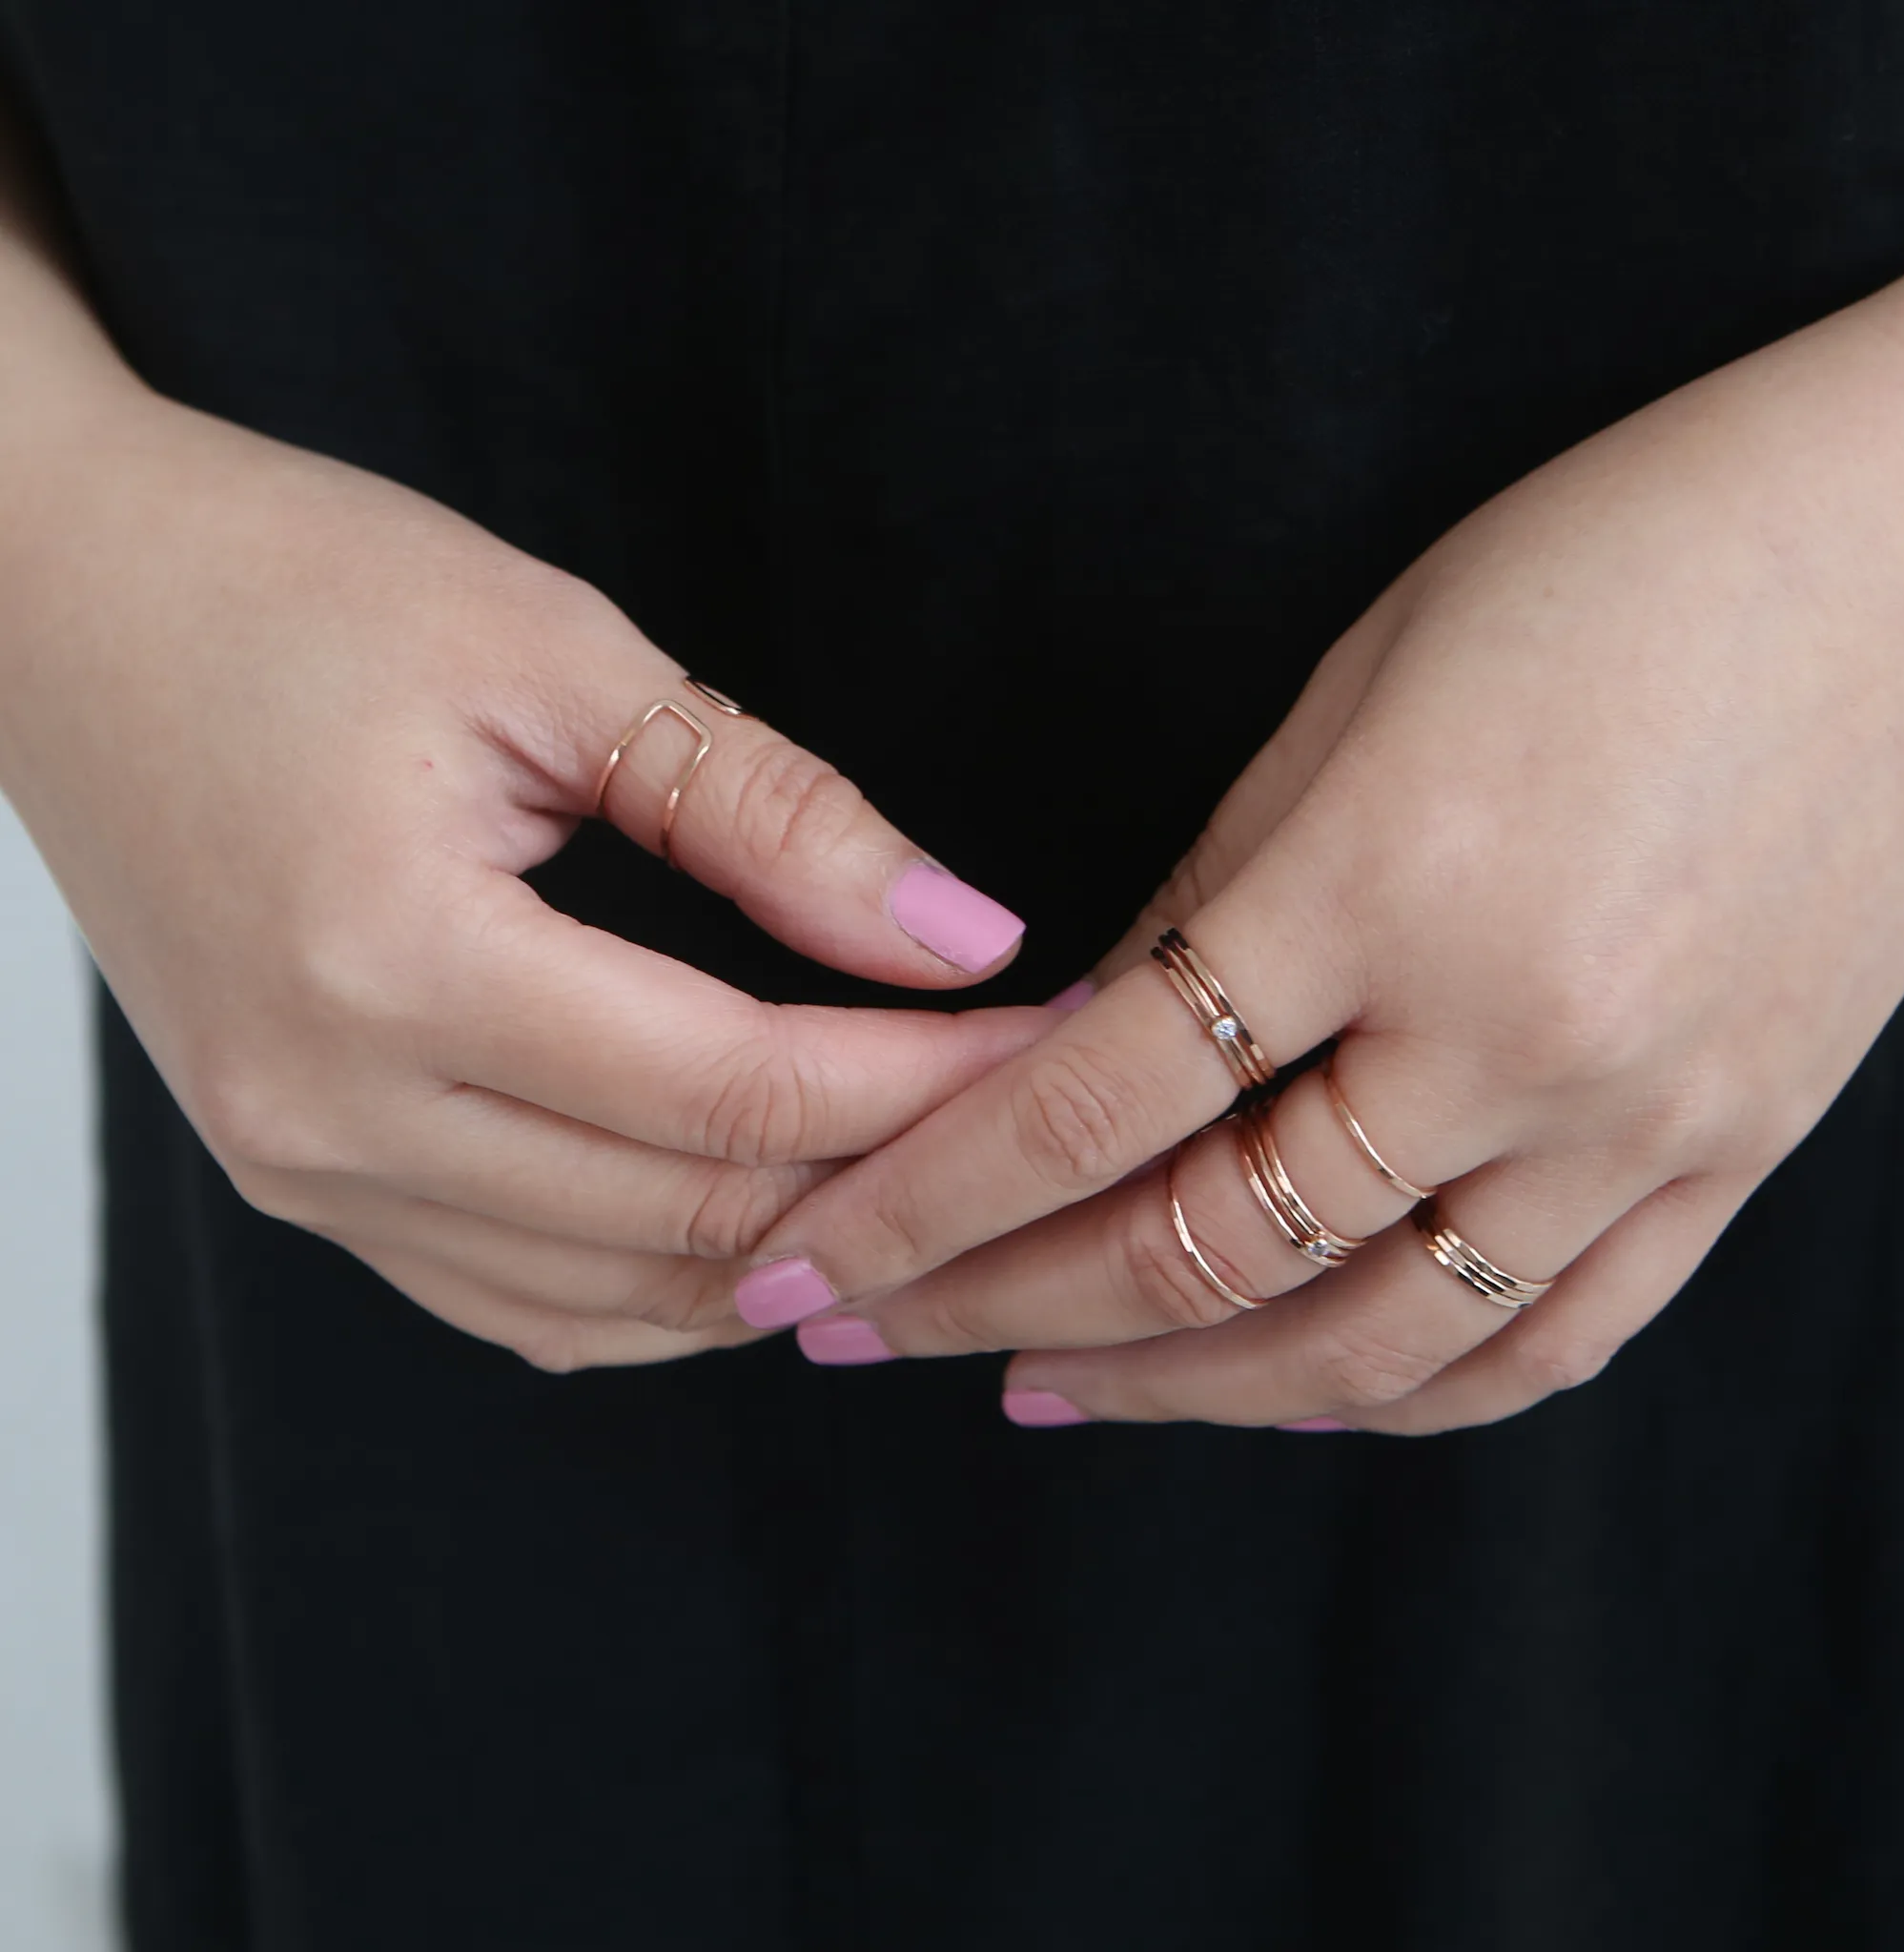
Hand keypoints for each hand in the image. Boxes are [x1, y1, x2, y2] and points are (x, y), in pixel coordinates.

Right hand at [0, 388, 1041, 1369]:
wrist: (57, 605)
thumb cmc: (289, 588)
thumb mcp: (557, 654)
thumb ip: (771, 814)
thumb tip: (958, 937)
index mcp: (392, 959)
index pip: (733, 1087)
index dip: (917, 1080)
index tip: (1040, 1033)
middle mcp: (327, 1109)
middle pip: (687, 1215)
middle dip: (883, 1173)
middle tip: (1012, 1112)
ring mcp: (295, 1167)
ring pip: (610, 1295)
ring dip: (784, 1255)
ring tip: (918, 1177)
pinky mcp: (293, 1173)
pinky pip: (512, 1297)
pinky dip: (656, 1288)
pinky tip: (754, 1232)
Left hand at [735, 250, 1903, 1429]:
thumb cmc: (1620, 560)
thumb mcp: (1361, 683)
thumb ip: (1215, 892)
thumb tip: (1087, 1042)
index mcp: (1389, 878)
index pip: (1097, 1102)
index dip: (921, 1201)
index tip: (805, 1266)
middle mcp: (1518, 1033)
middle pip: (1207, 1249)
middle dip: (1001, 1309)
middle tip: (867, 1336)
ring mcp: (1645, 1117)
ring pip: (1369, 1348)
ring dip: (1178, 1393)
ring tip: (1042, 1392)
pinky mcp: (1737, 1153)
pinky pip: (1543, 1342)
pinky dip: (1391, 1398)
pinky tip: (1278, 1399)